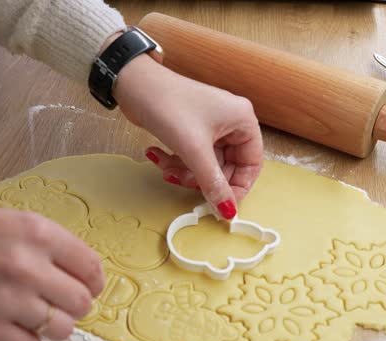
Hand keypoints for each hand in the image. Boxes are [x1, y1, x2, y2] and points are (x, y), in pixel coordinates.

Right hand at [0, 195, 103, 340]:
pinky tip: (17, 328)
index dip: (93, 279)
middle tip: (60, 300)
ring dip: (54, 324)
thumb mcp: (4, 216)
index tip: (87, 283)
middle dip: (75, 303)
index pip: (91, 267)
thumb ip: (41, 243)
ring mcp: (5, 301)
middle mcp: (26, 267)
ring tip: (37, 314)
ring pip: (61, 328)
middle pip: (81, 302)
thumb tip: (73, 269)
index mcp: (35, 232)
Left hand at [113, 54, 263, 218]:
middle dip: (202, 178)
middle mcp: (230, 122)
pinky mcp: (191, 129)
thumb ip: (212, 183)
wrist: (134, 84)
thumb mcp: (194, 150)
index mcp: (242, 120)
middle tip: (183, 182)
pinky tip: (156, 154)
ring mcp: (210, 125)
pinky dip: (175, 161)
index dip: (238, 187)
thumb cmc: (169, 106)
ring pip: (205, 164)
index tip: (221, 206)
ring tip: (165, 167)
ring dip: (184, 171)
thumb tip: (228, 211)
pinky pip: (191, 156)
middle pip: (227, 167)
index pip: (251, 164)